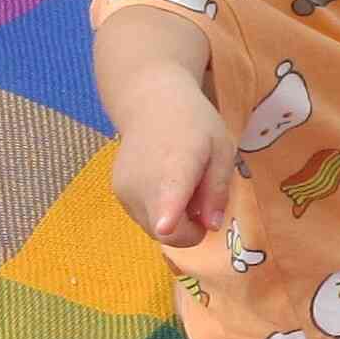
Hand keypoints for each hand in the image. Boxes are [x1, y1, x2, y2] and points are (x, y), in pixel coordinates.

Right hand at [110, 93, 232, 248]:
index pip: (165, 200)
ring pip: (156, 230)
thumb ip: (217, 190)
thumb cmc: (194, 125)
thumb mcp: (221, 151)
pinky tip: (165, 183)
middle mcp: (143, 184)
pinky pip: (144, 218)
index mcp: (175, 170)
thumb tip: (211, 226)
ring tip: (183, 185)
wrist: (150, 103)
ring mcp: (126, 191)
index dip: (168, 219)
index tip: (166, 224)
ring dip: (176, 221)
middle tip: (202, 199)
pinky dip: (160, 212)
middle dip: (191, 229)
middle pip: (167, 235)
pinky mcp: (118, 194)